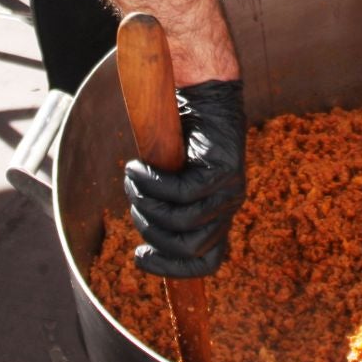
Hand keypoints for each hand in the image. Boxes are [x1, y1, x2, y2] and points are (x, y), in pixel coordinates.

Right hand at [123, 80, 246, 277]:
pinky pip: (180, 191)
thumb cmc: (185, 135)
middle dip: (150, 232)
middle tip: (133, 203)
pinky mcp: (222, 169)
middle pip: (187, 247)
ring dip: (146, 204)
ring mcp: (229, 190)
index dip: (173, 269)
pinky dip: (150, 182)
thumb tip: (146, 229)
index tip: (140, 258)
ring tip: (132, 180)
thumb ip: (167, 205)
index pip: (207, 262)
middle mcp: (229, 207)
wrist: (206, 91)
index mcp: (219, 215)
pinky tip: (136, 168)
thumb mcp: (176, 177)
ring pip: (180, 221)